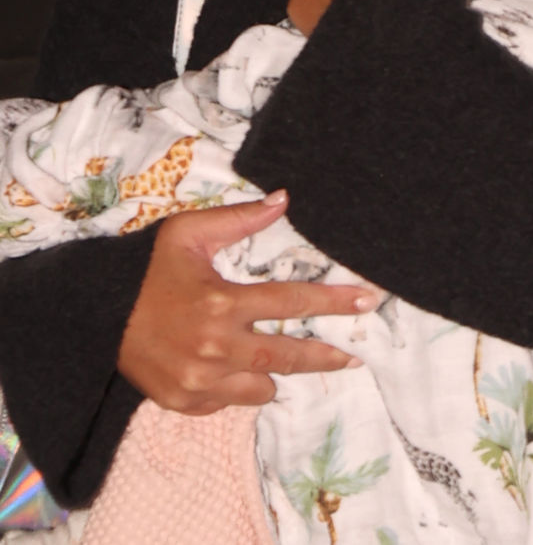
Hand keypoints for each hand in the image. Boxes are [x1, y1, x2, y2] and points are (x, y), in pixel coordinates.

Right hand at [116, 193, 375, 413]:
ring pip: (262, 389)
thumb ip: (240, 219)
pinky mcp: (183, 402)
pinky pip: (228, 403)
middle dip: (326, 357)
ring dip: (272, 375)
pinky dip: (233, 389)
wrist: (93, 316)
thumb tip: (284, 199)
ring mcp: (198, 381)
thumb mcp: (188, 234)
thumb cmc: (146, 271)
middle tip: (352, 358)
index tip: (369, 301)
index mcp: (222, 304)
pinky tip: (226, 370)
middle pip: (288, 357)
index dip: (336, 302)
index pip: (294, 303)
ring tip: (273, 361)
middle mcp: (214, 347)